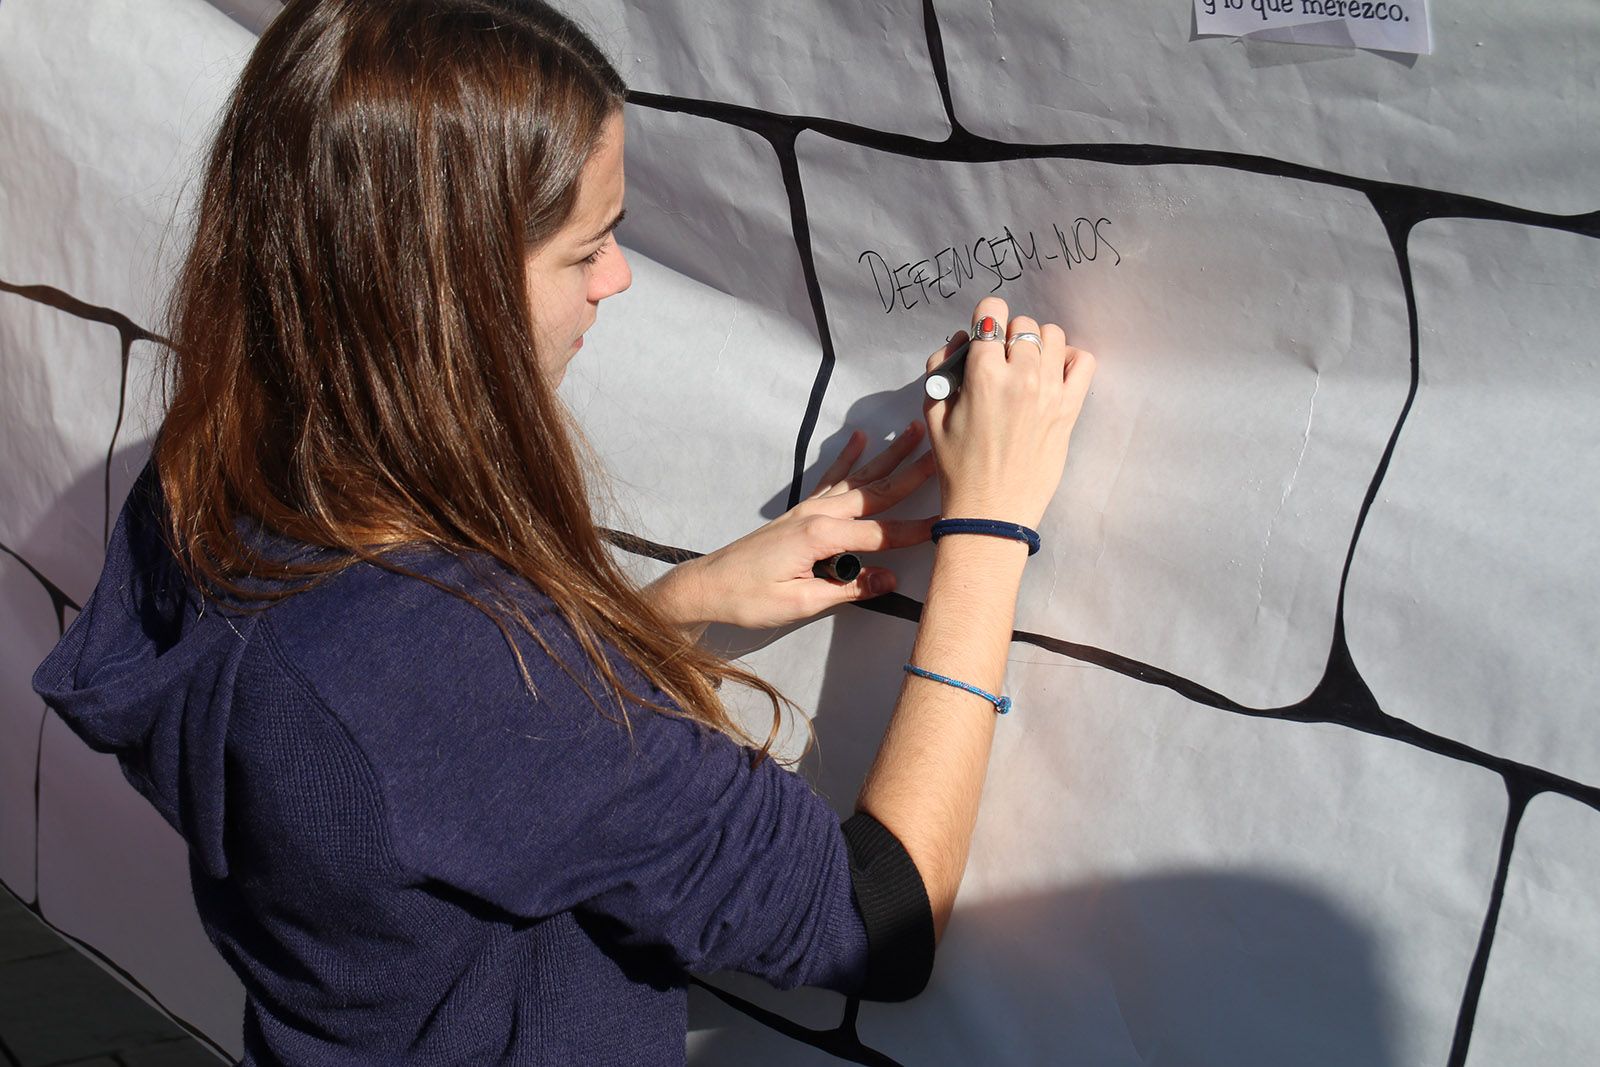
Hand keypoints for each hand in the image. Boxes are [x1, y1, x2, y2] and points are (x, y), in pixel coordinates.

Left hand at [645, 422, 937, 633]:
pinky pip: (830, 479)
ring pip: (858, 478)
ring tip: (912, 432)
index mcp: (820, 537)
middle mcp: (816, 514)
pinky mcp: (799, 511)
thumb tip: (888, 579)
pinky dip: (847, 458)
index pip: (880, 532)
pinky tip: (860, 439)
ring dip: (888, 456)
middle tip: (943, 452)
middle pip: (875, 491)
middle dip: (912, 473)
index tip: (949, 523)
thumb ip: (846, 589)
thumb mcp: (801, 603)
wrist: (708, 585)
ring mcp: (807, 509)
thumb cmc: (750, 598)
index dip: (916, 530)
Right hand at [925, 297, 1094, 528]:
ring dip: (1038, 344)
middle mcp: (1020, 376)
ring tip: (1027, 367)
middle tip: (1000, 362)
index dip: (985, 318)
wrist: (991, 511)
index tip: (984, 332)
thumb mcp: (933, 415)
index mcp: (982, 375)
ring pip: (1053, 336)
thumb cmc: (958, 467)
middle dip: (1008, 336)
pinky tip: (1054, 374)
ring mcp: (1049, 391)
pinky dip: (1071, 359)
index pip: (992, 314)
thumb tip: (963, 340)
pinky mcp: (1069, 409)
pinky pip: (1083, 362)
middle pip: (1023, 325)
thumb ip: (941, 368)